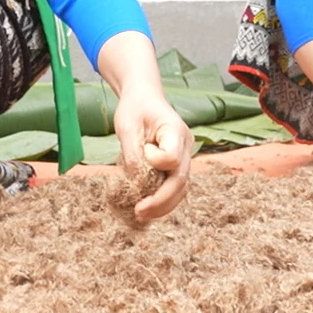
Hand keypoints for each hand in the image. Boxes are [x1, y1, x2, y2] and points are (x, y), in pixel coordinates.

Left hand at [112, 89, 191, 220]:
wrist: (145, 98)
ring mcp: (185, 156)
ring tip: (141, 214)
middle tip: (138, 212)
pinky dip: (163, 199)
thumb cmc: (135, 108)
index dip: (155, 162)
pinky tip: (147, 207)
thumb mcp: (126, 125)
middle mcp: (185, 146)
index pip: (172, 158)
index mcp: (175, 131)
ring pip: (181, 189)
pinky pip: (175, 186)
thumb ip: (132, 152)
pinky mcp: (178, 164)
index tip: (141, 149)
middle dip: (160, 201)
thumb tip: (136, 182)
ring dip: (163, 205)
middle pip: (181, 181)